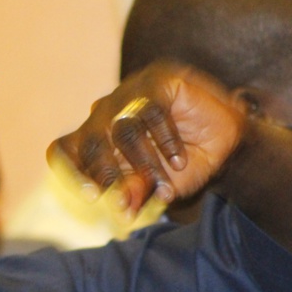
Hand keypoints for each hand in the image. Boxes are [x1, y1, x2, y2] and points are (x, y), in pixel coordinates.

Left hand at [51, 62, 248, 215]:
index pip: (65, 150)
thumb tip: (122, 209)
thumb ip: (137, 192)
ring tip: (164, 187)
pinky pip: (152, 113)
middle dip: (107, 175)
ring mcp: (127, 95)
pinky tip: (179, 161)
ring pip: (123, 131)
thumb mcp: (157, 184)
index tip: (91, 197)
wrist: (227, 139)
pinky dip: (166, 142)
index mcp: (94, 137)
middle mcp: (104, 114)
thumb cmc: (182, 163)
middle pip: (90, 142)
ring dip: (145, 165)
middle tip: (123, 202)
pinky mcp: (155, 82)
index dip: (71, 172)